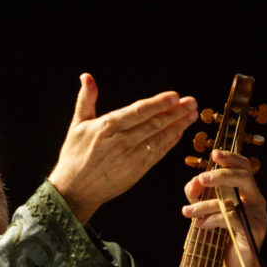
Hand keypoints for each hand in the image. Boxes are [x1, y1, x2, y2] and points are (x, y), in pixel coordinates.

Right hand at [49, 73, 197, 222]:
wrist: (75, 190)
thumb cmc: (74, 156)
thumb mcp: (77, 125)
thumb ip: (86, 100)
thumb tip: (86, 77)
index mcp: (107, 127)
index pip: (138, 112)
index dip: (158, 104)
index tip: (175, 96)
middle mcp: (122, 141)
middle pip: (154, 124)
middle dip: (175, 113)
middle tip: (192, 102)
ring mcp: (131, 157)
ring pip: (159, 138)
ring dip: (178, 126)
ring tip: (192, 115)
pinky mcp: (137, 170)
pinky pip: (157, 153)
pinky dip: (169, 142)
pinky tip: (180, 132)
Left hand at [182, 148, 266, 266]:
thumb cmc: (220, 236)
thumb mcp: (205, 210)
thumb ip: (198, 194)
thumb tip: (193, 181)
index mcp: (247, 191)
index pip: (244, 167)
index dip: (230, 157)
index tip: (214, 154)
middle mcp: (256, 200)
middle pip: (243, 177)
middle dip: (220, 175)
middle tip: (201, 179)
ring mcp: (258, 215)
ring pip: (233, 200)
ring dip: (206, 205)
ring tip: (188, 212)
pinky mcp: (254, 231)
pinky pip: (233, 218)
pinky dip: (213, 219)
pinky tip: (201, 224)